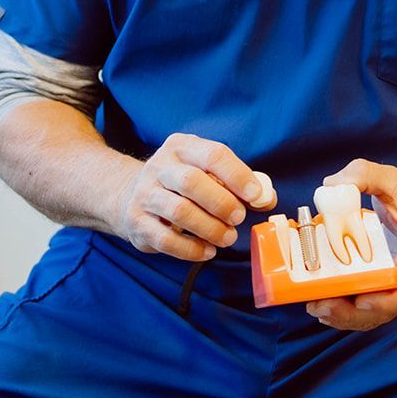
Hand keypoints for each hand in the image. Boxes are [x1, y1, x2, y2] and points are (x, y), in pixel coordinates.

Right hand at [112, 133, 269, 261]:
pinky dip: (191, 249)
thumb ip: (238, 183)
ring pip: (179, 211)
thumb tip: (266, 198)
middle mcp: (159, 167)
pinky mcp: (136, 222)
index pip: (213, 154)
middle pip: (192, 182)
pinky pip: (166, 239)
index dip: (237, 175)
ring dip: (210, 228)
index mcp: (181, 147)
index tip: (255, 195)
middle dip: (222, 203)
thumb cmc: (181, 185)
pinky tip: (207, 250)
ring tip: (226, 237)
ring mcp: (144, 194)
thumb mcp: (206, 172)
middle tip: (238, 218)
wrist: (130, 196)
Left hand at [306, 160, 396, 330]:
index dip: (386, 301)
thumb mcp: (391, 177)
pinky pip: (370, 308)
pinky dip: (347, 312)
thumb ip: (363, 174)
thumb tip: (331, 186)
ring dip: (345, 317)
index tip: (361, 299)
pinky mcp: (388, 286)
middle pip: (387, 309)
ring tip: (316, 306)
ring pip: (376, 314)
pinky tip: (324, 305)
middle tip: (321, 304)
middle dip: (352, 314)